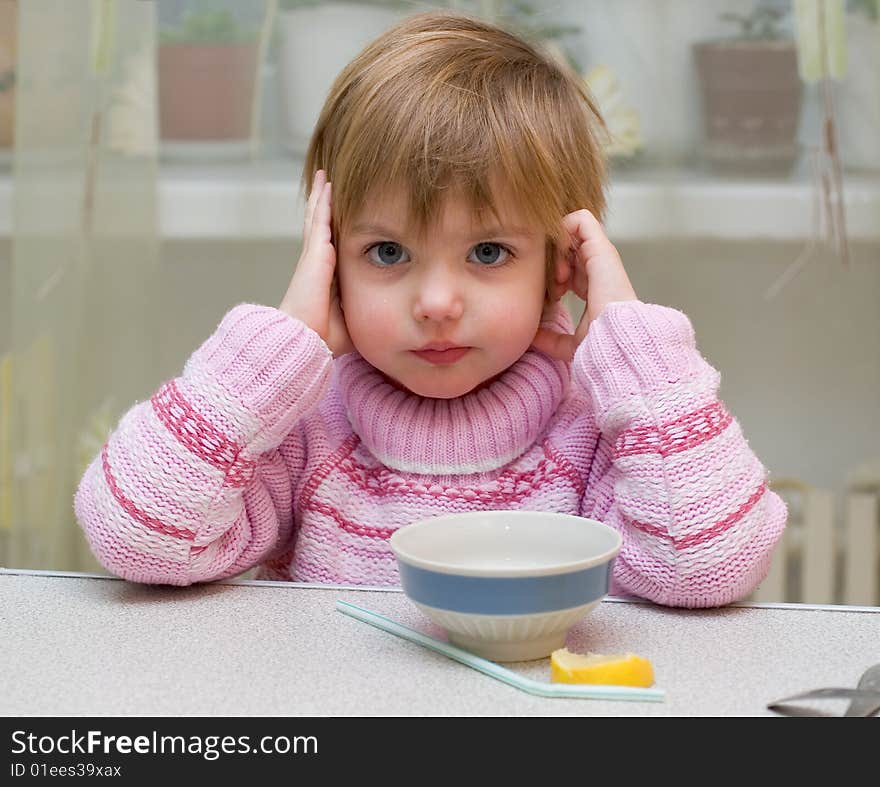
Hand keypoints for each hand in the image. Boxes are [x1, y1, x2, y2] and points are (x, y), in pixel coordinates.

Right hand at [279, 170, 353, 357]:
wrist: (304, 339)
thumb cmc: (324, 337)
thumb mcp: (351, 317)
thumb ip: (362, 307)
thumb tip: (384, 310)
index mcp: (325, 278)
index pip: (332, 247)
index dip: (334, 230)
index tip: (341, 218)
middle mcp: (317, 263)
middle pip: (321, 227)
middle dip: (324, 207)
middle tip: (326, 185)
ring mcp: (313, 255)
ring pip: (318, 217)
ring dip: (321, 197)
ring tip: (323, 177)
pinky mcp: (314, 252)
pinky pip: (319, 218)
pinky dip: (322, 200)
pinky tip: (326, 183)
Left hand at [531, 208, 637, 361]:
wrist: (612, 337)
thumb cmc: (599, 342)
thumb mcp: (569, 343)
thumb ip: (551, 338)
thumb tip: (533, 337)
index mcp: (592, 285)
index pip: (569, 265)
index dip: (553, 273)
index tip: (553, 295)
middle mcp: (596, 267)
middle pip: (567, 247)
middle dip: (553, 259)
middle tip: (554, 283)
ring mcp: (599, 255)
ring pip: (571, 231)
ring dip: (557, 247)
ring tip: (558, 273)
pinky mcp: (601, 246)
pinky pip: (579, 219)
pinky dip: (563, 231)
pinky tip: (561, 259)